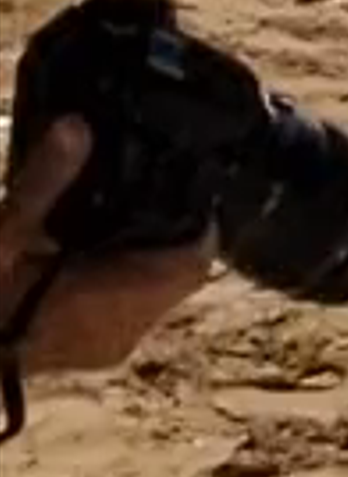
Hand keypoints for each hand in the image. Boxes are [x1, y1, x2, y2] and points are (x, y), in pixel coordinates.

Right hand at [0, 115, 213, 381]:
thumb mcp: (4, 237)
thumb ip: (42, 183)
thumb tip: (77, 127)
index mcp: (116, 304)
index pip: (194, 260)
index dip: (200, 219)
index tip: (188, 179)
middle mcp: (124, 332)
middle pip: (178, 274)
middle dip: (170, 230)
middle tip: (152, 184)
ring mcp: (107, 345)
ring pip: (154, 290)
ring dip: (145, 252)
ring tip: (121, 208)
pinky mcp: (87, 349)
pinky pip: (127, 304)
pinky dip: (120, 273)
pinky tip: (89, 247)